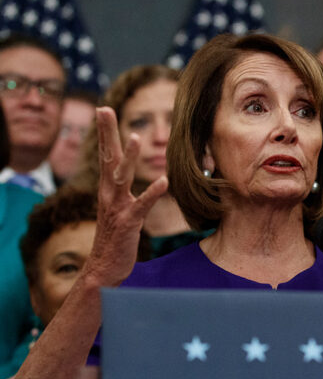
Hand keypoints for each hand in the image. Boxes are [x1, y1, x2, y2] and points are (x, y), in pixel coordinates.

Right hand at [83, 107, 167, 286]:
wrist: (104, 269)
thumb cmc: (115, 240)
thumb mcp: (120, 211)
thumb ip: (126, 194)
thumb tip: (134, 179)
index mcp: (107, 190)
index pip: (105, 156)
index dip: (105, 133)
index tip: (104, 109)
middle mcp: (109, 195)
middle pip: (107, 159)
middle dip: (107, 134)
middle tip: (104, 109)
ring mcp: (117, 208)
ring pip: (121, 178)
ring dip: (128, 158)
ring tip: (136, 137)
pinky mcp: (128, 223)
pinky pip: (142, 205)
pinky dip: (152, 193)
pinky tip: (163, 181)